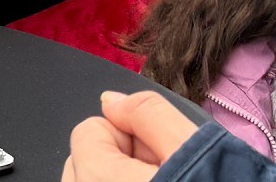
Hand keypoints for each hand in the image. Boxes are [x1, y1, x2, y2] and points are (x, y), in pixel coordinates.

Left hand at [63, 91, 198, 181]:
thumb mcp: (190, 146)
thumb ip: (148, 112)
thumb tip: (112, 100)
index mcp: (96, 178)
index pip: (91, 128)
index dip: (130, 134)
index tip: (154, 154)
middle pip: (86, 158)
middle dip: (120, 158)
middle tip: (159, 173)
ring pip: (91, 180)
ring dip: (117, 178)